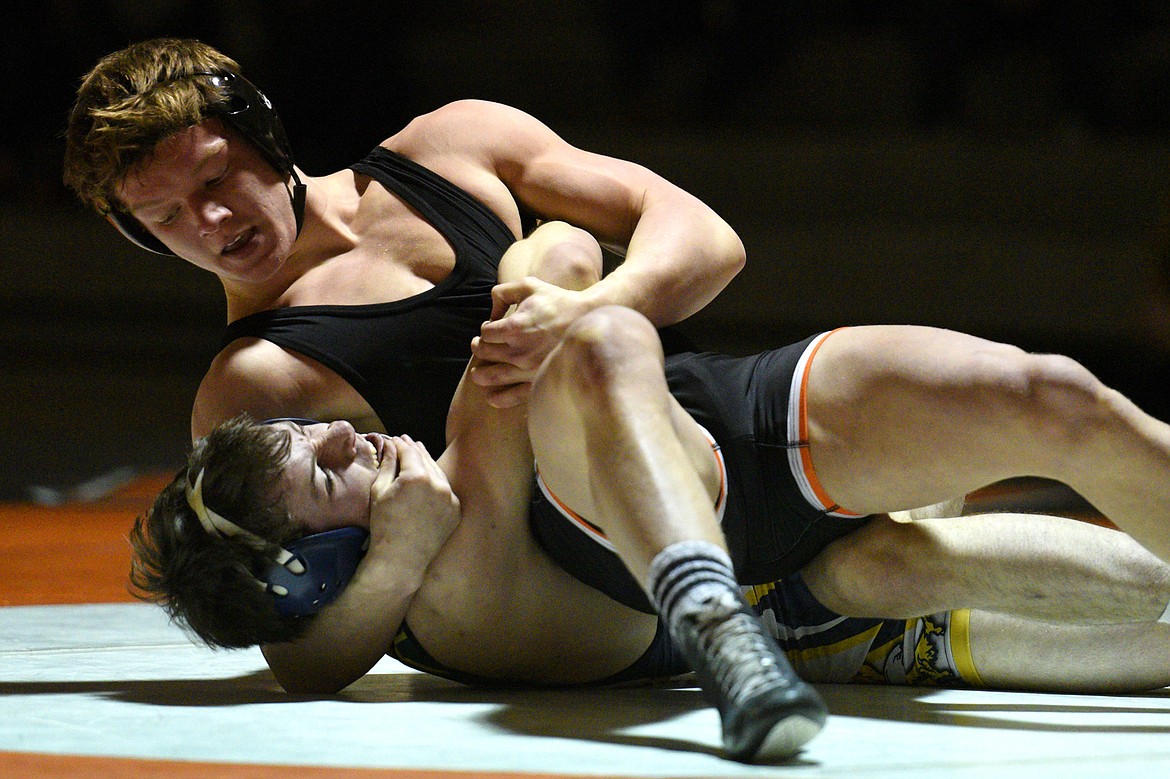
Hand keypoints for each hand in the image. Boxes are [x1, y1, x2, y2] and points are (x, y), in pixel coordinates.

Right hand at [368, 436, 459, 563]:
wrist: (401, 558)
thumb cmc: (384, 525)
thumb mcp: (380, 490)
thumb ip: (388, 464)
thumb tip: (391, 445)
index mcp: (417, 477)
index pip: (409, 451)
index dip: (400, 444)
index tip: (395, 439)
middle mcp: (438, 485)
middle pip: (426, 459)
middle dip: (415, 449)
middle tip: (406, 442)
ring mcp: (451, 498)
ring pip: (438, 473)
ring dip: (427, 464)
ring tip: (418, 457)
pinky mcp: (456, 510)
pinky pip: (446, 490)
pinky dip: (437, 483)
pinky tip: (429, 479)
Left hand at [470, 277, 591, 406]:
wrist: (587, 320)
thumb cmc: (558, 301)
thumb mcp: (529, 285)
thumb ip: (503, 292)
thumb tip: (490, 311)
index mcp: (513, 327)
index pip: (486, 333)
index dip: (485, 329)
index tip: (490, 327)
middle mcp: (518, 350)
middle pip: (485, 353)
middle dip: (479, 348)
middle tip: (480, 346)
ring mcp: (527, 369)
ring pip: (492, 377)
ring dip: (481, 374)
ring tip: (478, 373)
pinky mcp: (538, 381)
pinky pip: (512, 396)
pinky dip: (498, 398)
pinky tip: (491, 396)